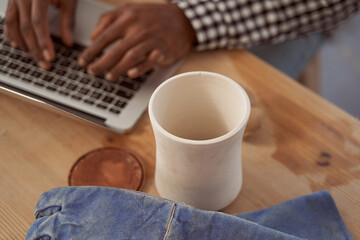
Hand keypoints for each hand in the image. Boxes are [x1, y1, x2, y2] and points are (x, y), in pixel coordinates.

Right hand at [4, 0, 76, 68]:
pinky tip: (17, 45)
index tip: (50, 57)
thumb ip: (68, 21)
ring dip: (24, 45)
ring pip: (14, 26)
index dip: (43, 43)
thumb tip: (68, 43)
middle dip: (35, 49)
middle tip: (45, 65)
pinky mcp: (12, 0)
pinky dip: (12, 34)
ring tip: (35, 58)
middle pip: (25, 28)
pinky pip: (8, 19)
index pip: (38, 23)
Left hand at [78, 3, 195, 79]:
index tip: (82, 61)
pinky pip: (150, 61)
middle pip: (115, 50)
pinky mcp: (162, 50)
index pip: (104, 37)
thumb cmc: (151, 17)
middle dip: (101, 63)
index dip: (91, 51)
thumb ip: (107, 19)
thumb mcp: (128, 10)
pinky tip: (131, 74)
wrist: (180, 19)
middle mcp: (138, 29)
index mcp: (127, 18)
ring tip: (108, 76)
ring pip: (131, 57)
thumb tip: (93, 36)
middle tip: (92, 72)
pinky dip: (140, 68)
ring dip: (118, 69)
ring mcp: (151, 40)